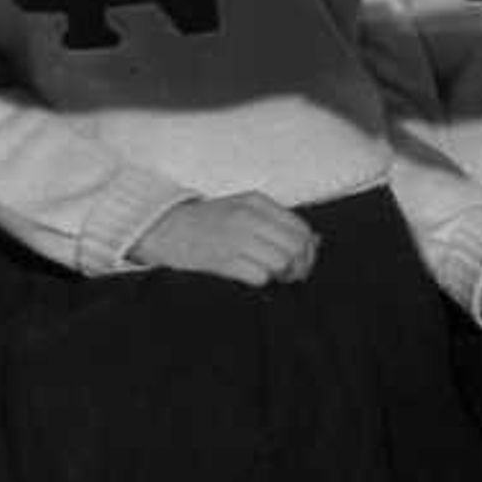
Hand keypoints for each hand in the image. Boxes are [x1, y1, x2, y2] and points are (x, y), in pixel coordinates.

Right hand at [133, 192, 317, 284]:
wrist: (165, 228)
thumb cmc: (209, 222)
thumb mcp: (244, 210)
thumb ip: (277, 222)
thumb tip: (316, 242)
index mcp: (256, 202)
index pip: (301, 228)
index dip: (308, 250)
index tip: (302, 261)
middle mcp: (248, 217)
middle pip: (295, 247)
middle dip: (299, 266)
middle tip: (291, 275)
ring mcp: (235, 238)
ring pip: (281, 262)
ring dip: (281, 275)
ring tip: (271, 275)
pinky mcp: (223, 260)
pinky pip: (260, 276)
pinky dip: (261, 280)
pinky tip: (252, 277)